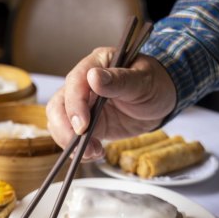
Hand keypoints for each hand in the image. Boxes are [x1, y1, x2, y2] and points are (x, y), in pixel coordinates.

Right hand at [46, 47, 176, 159]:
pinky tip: (95, 152)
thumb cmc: (155, 84)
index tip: (82, 126)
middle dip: (65, 128)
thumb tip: (94, 77)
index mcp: (96, 64)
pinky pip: (71, 137)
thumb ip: (119, 80)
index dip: (75, 105)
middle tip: (81, 146)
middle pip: (59, 104)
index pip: (74, 82)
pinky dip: (78, 148)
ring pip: (60, 123)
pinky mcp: (85, 123)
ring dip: (70, 142)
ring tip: (92, 153)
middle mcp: (83, 84)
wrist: (160, 103)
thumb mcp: (143, 81)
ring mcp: (82, 105)